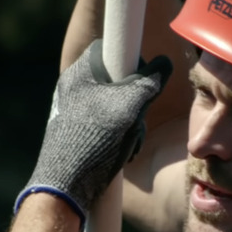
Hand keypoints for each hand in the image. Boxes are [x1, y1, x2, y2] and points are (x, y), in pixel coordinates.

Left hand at [16, 39, 171, 220]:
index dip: (130, 59)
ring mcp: (75, 112)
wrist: (67, 184)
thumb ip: (149, 81)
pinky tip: (121, 152)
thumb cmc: (95, 138)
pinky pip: (106, 125)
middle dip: (135, 100)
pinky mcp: (78, 133)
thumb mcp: (129, 105)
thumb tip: (164, 63)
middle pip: (116, 79)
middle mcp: (74, 88)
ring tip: (129, 141)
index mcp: (79, 73)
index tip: (141, 78)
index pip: (108, 47)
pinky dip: (119, 136)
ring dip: (130, 122)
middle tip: (137, 117)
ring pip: (115, 105)